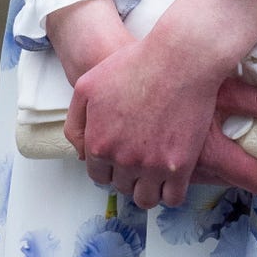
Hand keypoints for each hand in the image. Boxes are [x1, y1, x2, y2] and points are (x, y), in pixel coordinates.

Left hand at [60, 0, 256, 208]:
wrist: (180, 57)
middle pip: (121, 186)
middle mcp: (122, 160)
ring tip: (155, 171)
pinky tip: (173, 174)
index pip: (98, 175)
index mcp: (99, 144)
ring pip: (145, 199)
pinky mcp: (180, 166)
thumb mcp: (88, 84)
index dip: (109, 164)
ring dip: (147, 188)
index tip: (121, 155)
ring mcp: (151, 166)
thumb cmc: (136, 64)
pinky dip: (171, 191)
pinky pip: (172, 198)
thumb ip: (76, 121)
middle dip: (128, 174)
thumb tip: (80, 151)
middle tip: (140, 156)